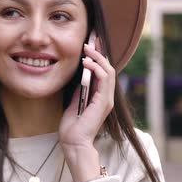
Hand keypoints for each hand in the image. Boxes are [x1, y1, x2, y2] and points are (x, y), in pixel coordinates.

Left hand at [58, 31, 115, 181]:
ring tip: (87, 49)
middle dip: (100, 52)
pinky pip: (104, 79)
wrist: (74, 142)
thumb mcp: (75, 102)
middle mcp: (106, 96)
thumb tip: (80, 76)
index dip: (98, 56)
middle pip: (108, 68)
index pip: (103, 71)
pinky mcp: (104, 102)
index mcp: (100, 96)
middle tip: (91, 39)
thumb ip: (80, 90)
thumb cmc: (72, 126)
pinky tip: (86, 63)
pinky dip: (96, 68)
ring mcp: (107, 99)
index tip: (92, 43)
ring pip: (109, 71)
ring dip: (98, 58)